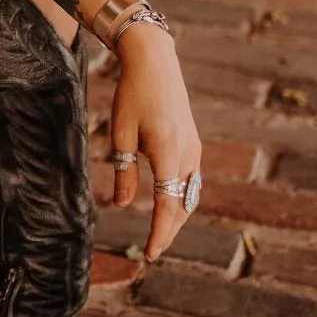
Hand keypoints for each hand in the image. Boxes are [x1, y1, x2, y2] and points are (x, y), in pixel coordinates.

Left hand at [108, 24, 201, 260]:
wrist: (155, 62)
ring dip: (177, 217)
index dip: (159, 233)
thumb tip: (124, 205)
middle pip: (182, 205)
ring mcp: (194, 148)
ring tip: (159, 235)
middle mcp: (188, 153)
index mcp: (168, 151)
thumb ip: (124, 170)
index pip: (168, 205)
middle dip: (169, 231)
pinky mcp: (194, 143)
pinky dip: (181, 198)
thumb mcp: (121, 132)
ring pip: (189, 194)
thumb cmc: (132, 94)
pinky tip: (170, 207)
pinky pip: (191, 180)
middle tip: (152, 251)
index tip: (149, 254)